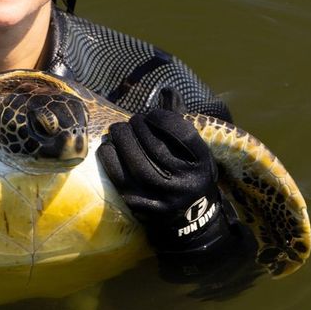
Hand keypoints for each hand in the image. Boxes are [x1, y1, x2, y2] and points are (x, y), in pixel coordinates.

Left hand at [98, 104, 227, 255]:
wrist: (190, 219)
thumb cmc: (190, 173)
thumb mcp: (194, 149)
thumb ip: (179, 119)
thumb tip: (166, 90)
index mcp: (202, 164)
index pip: (181, 134)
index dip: (162, 118)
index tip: (151, 113)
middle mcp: (186, 182)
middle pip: (155, 148)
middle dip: (137, 127)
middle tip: (131, 121)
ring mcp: (163, 198)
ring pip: (137, 163)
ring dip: (122, 141)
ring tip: (117, 131)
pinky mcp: (142, 207)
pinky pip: (120, 179)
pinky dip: (110, 159)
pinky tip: (108, 148)